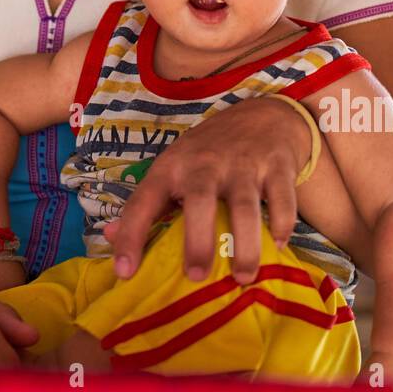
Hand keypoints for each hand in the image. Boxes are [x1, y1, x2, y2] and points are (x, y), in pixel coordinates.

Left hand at [104, 98, 310, 281]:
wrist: (261, 114)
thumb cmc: (209, 153)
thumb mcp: (173, 169)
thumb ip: (147, 204)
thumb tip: (110, 238)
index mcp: (172, 167)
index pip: (144, 201)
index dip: (131, 235)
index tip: (125, 271)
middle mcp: (205, 163)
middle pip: (199, 200)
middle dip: (197, 241)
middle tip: (196, 276)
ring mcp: (244, 163)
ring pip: (244, 206)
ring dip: (245, 244)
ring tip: (242, 277)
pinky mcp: (277, 166)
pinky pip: (282, 201)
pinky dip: (282, 226)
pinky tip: (278, 247)